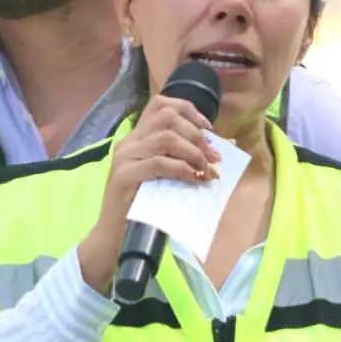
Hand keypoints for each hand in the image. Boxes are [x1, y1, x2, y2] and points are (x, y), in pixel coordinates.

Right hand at [78, 94, 218, 291]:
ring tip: (205, 171)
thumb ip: (185, 158)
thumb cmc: (144, 207)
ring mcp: (124, 157)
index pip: (160, 104)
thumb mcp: (166, 176)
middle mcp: (128, 142)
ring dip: (193, 153)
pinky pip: (160, 163)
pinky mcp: (125, 175)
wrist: (115, 237)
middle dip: (196, 134)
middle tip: (212, 157)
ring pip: (166, 138)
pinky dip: (183, 169)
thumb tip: (225, 146)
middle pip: (166, 117)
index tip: (209, 130)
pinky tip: (194, 180)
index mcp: (136, 138)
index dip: (189, 110)